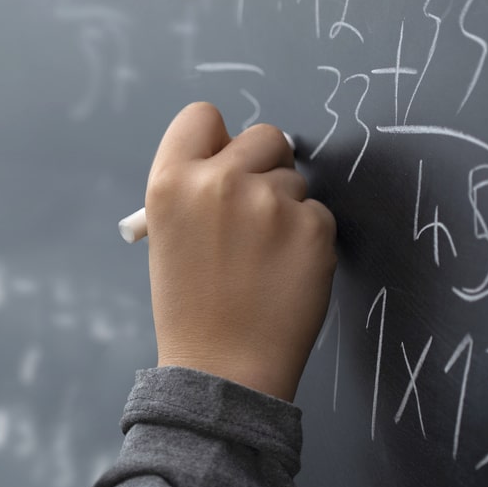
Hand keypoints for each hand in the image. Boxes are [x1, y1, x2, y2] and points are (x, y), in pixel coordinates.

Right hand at [144, 103, 336, 402]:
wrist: (222, 370)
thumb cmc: (191, 310)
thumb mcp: (168, 238)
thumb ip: (194, 191)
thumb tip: (233, 163)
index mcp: (169, 183)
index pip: (201, 116)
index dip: (217, 140)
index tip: (223, 164)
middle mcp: (218, 183)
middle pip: (263, 135)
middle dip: (265, 166)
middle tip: (254, 213)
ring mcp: (269, 203)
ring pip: (295, 179)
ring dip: (286, 210)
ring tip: (262, 260)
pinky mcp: (312, 228)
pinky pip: (318, 214)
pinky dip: (308, 241)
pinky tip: (284, 274)